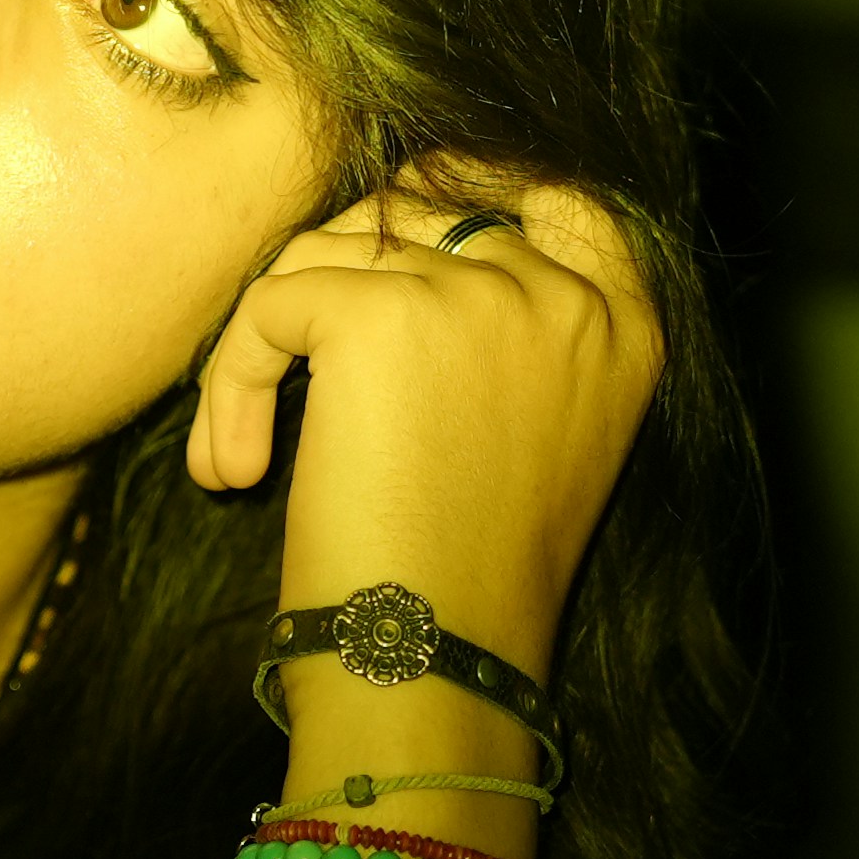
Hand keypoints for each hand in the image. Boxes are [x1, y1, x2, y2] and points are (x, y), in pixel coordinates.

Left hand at [181, 171, 662, 670]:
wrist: (435, 665)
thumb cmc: (470, 583)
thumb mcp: (546, 440)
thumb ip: (514, 336)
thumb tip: (402, 240)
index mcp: (627, 326)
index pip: (558, 194)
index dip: (466, 193)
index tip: (388, 252)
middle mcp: (565, 296)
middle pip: (423, 211)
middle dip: (339, 279)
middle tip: (291, 371)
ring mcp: (477, 296)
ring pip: (333, 254)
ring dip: (270, 345)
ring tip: (245, 461)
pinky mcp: (379, 317)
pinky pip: (271, 303)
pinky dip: (232, 384)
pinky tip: (234, 473)